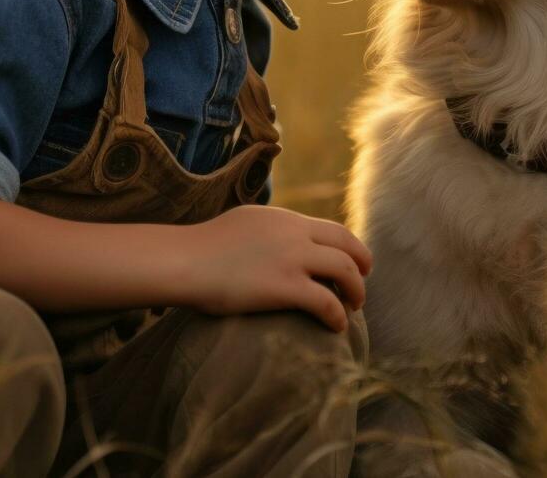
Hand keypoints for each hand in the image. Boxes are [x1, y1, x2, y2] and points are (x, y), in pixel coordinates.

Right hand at [178, 206, 372, 331]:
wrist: (183, 261)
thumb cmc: (203, 249)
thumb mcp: (244, 224)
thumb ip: (268, 231)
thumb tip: (277, 241)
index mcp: (285, 219)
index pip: (332, 229)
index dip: (350, 248)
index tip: (355, 264)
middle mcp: (294, 233)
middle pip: (347, 246)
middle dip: (362, 265)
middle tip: (362, 285)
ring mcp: (291, 258)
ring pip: (345, 270)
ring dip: (356, 291)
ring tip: (353, 308)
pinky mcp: (284, 286)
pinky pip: (327, 302)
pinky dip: (337, 316)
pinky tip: (336, 327)